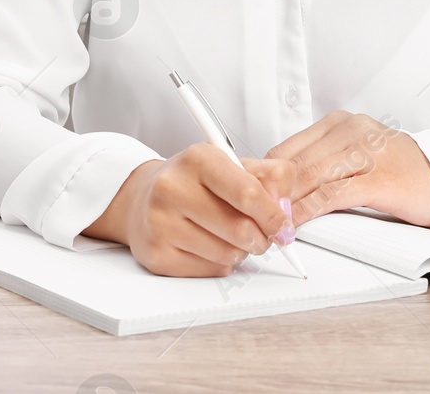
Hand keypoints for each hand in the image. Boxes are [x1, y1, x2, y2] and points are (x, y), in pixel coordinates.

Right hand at [83, 144, 296, 276]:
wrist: (143, 199)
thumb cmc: (194, 182)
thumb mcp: (232, 165)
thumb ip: (270, 177)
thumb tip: (285, 207)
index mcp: (197, 159)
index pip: (247, 192)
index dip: (273, 214)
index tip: (283, 225)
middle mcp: (172, 188)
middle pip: (241, 229)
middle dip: (262, 238)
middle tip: (262, 235)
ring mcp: (161, 223)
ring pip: (228, 254)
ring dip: (241, 251)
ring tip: (231, 236)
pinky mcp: (156, 255)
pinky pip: (211, 270)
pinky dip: (221, 263)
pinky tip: (210, 246)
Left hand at [265, 111, 429, 228]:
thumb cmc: (400, 169)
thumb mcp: (356, 155)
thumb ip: (322, 164)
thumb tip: (281, 188)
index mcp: (340, 123)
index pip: (287, 147)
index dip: (264, 174)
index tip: (247, 194)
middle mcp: (350, 131)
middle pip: (295, 162)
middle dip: (269, 191)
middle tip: (250, 213)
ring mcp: (365, 152)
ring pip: (309, 176)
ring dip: (284, 203)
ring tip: (268, 222)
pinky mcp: (378, 179)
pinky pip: (331, 195)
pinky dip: (308, 210)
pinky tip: (295, 222)